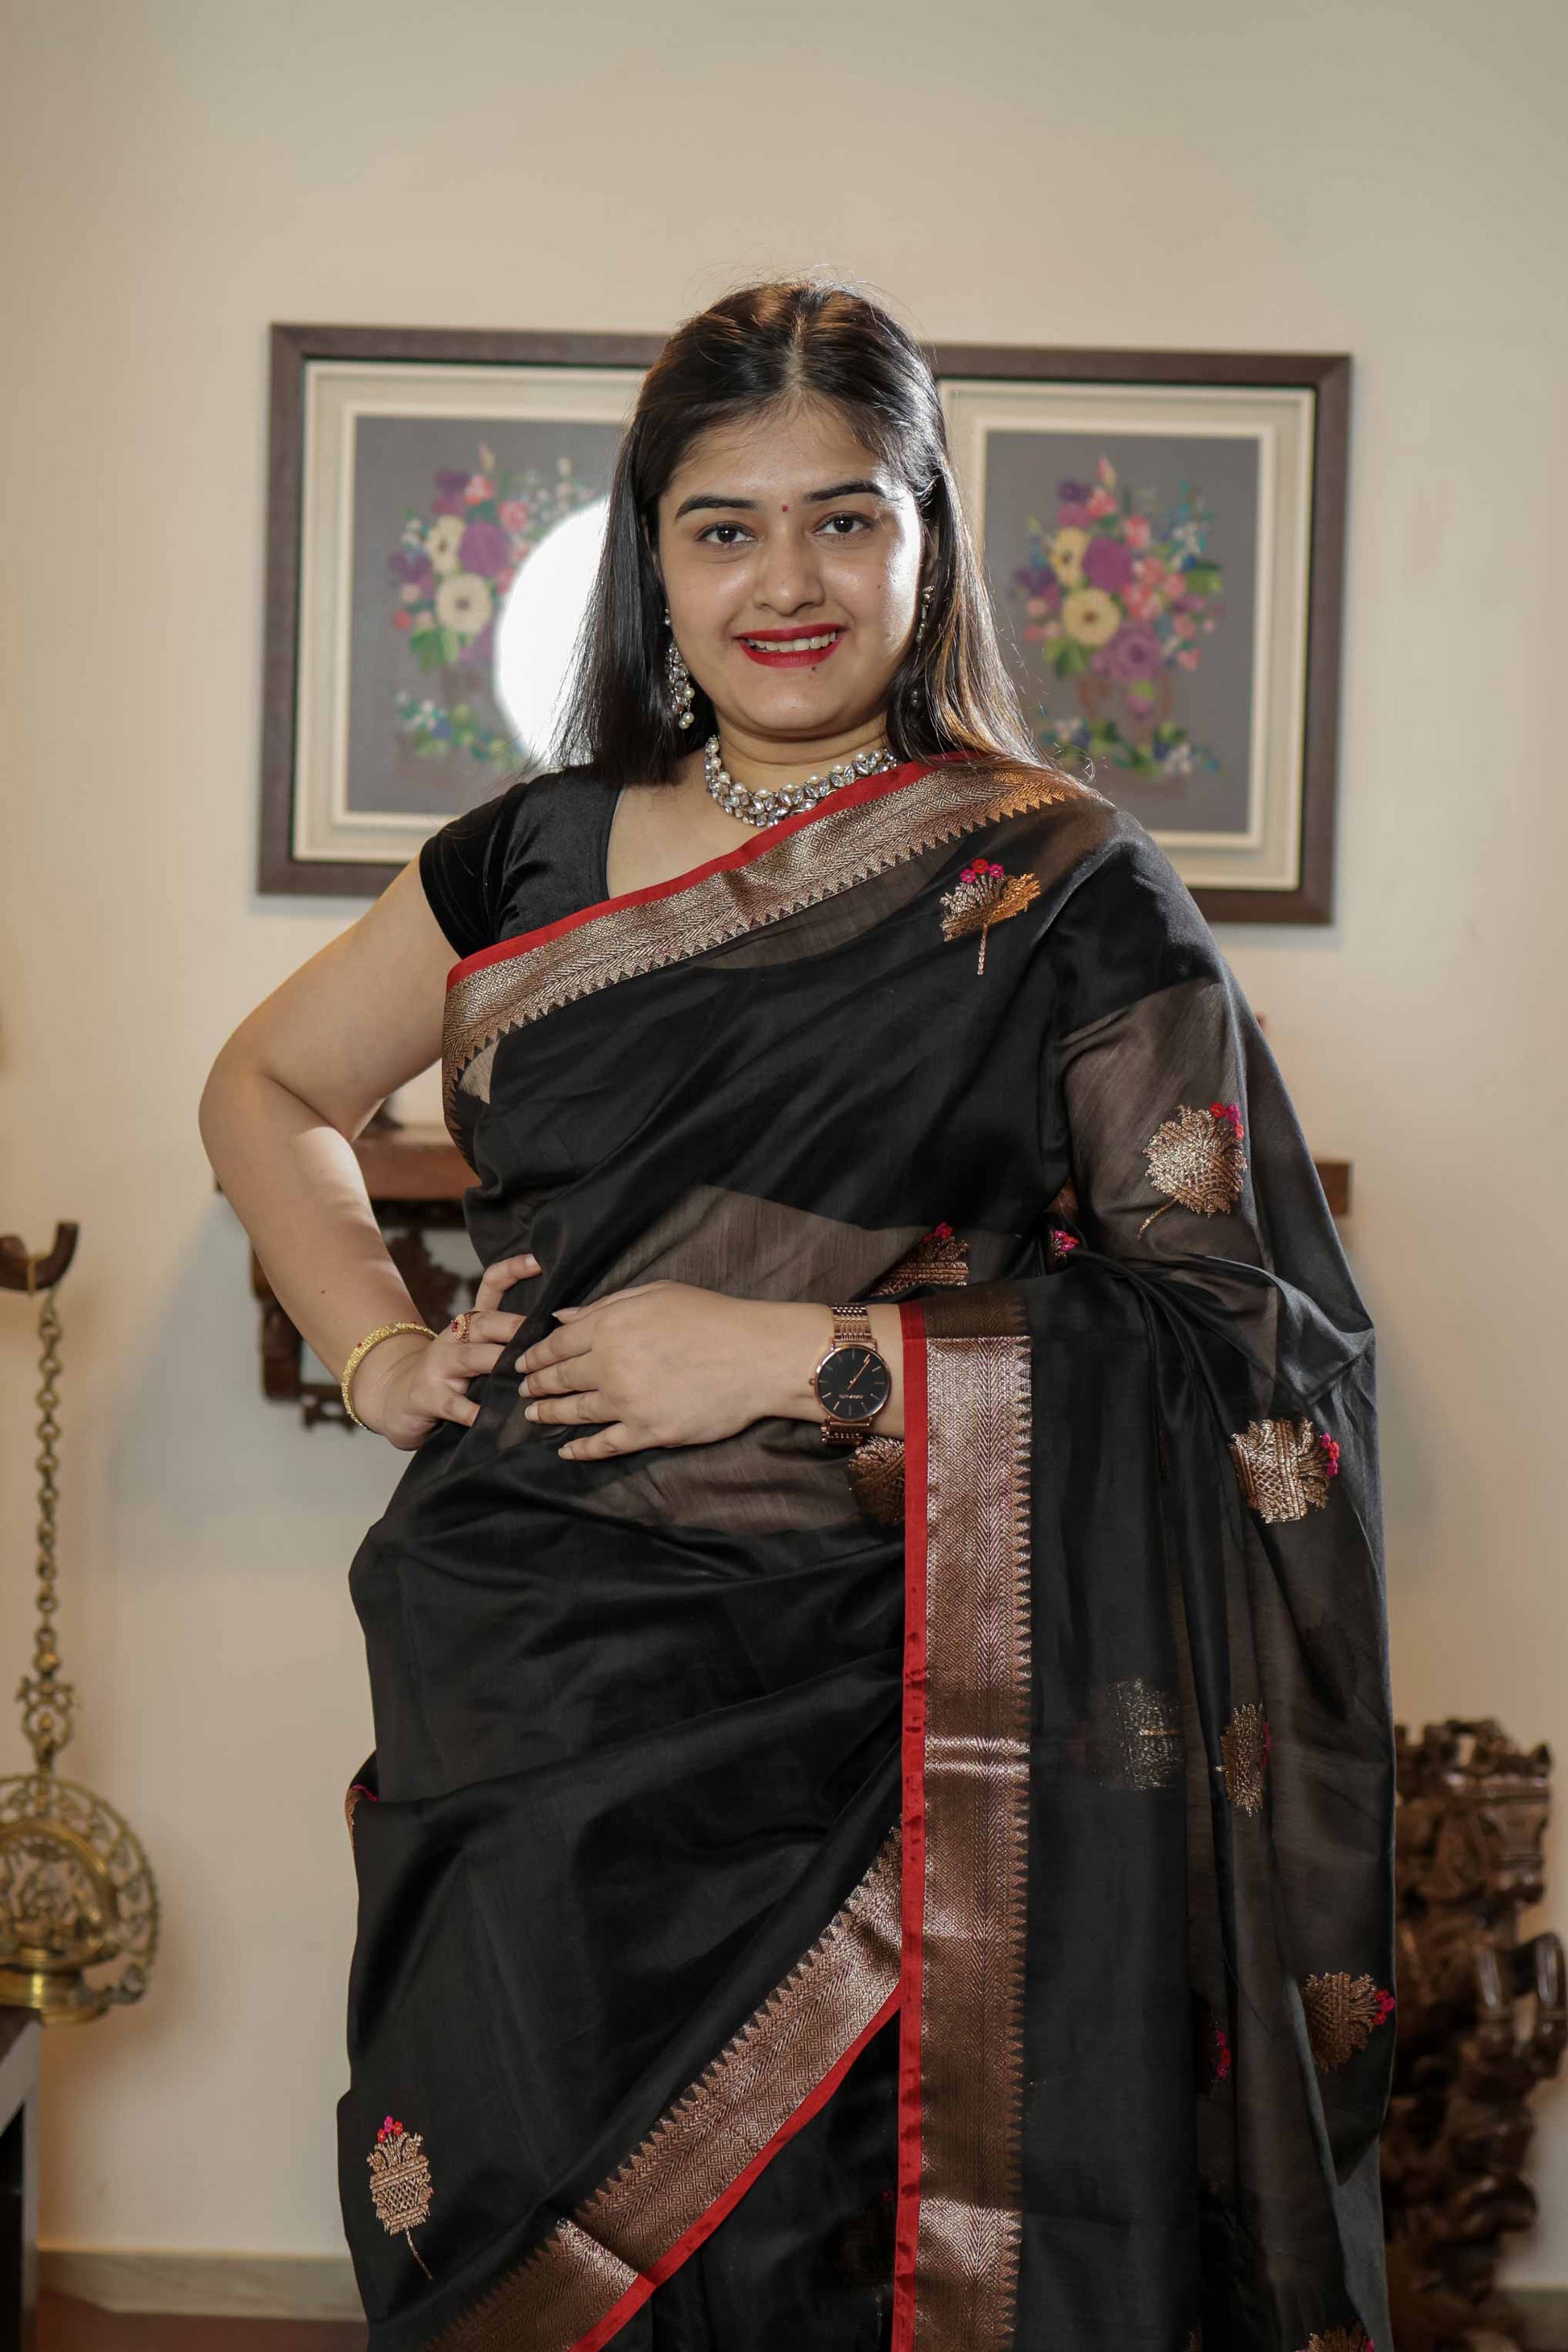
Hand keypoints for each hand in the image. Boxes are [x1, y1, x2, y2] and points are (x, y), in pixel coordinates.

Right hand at [352, 1252, 539, 1447]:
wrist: (396, 1394)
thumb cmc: (451, 1371)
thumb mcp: (475, 1346)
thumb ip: (508, 1336)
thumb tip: (562, 1326)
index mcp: (471, 1322)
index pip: (491, 1285)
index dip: (513, 1270)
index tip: (539, 1261)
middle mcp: (455, 1337)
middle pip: (483, 1322)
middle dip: (512, 1325)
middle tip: (539, 1331)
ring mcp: (440, 1365)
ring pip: (469, 1358)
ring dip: (494, 1362)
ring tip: (519, 1370)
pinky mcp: (429, 1396)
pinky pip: (452, 1403)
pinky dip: (469, 1411)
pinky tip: (484, 1416)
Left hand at [519, 1282, 822, 1461]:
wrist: (756, 1355)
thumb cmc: (711, 1317)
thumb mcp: (656, 1294)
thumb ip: (604, 1305)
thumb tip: (562, 1317)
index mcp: (609, 1326)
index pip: (557, 1343)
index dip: (535, 1354)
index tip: (521, 1362)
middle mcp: (610, 1365)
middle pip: (560, 1378)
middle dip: (536, 1384)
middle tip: (522, 1390)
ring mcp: (627, 1402)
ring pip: (575, 1412)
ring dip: (549, 1414)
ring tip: (534, 1415)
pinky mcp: (647, 1432)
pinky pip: (604, 1445)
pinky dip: (581, 1450)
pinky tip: (567, 1450)